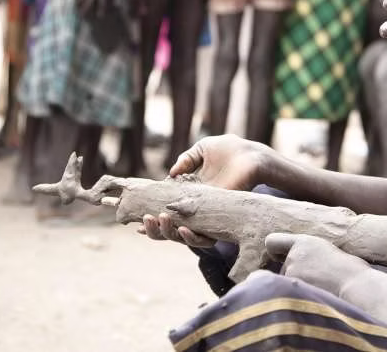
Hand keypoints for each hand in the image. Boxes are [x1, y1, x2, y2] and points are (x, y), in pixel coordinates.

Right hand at [137, 134, 273, 245]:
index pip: (166, 210)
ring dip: (166, 232)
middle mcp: (197, 207)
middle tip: (144, 220)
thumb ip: (185, 161)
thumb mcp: (201, 151)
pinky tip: (181, 230)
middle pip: (170, 227)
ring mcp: (208, 214)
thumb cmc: (229, 150)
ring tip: (155, 221)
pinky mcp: (219, 218)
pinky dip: (191, 237)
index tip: (136, 217)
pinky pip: (204, 237)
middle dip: (153, 228)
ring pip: (182, 235)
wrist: (251, 155)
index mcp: (191, 193)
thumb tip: (170, 175)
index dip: (151, 215)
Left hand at [266, 233, 369, 295]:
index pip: (273, 241)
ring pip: (287, 284)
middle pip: (283, 268)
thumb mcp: (330, 253)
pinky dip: (300, 298)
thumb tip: (308, 265)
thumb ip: (312, 256)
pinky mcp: (293, 288)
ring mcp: (292, 272)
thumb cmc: (353, 272)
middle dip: (294, 276)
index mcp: (304, 242)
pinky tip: (317, 298)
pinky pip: (291, 295)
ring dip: (299, 287)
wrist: (357, 285)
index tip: (280, 257)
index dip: (276, 251)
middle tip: (318, 282)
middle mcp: (294, 255)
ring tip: (322, 290)